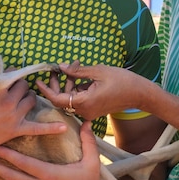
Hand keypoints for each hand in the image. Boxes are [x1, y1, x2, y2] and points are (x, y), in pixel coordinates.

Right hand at [0, 70, 66, 156]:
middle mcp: (8, 99)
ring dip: (30, 99)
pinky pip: (37, 128)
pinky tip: (64, 126)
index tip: (10, 77)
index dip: (13, 74)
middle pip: (25, 86)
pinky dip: (51, 128)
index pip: (14, 73)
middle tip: (16, 90)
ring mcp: (13, 115)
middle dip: (22, 86)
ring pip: (32, 101)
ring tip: (24, 101)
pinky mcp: (16, 130)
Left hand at [36, 62, 153, 119]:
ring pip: (70, 99)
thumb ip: (77, 71)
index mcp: (84, 102)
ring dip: (67, 84)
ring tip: (70, 68)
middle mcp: (85, 111)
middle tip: (55, 70)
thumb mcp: (98, 71)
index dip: (46, 89)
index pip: (57, 98)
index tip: (38, 80)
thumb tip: (61, 67)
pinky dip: (76, 89)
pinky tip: (78, 75)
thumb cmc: (122, 81)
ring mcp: (89, 112)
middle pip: (62, 99)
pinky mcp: (93, 110)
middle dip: (56, 84)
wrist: (140, 94)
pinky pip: (78, 100)